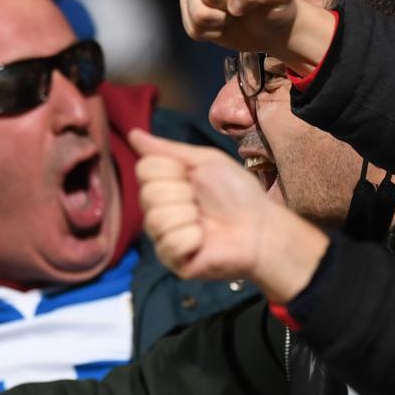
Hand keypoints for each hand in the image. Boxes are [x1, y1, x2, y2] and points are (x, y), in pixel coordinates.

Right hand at [131, 129, 330, 299]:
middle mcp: (157, 210)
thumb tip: (133, 134)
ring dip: (189, 216)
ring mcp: (163, 237)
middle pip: (147, 194)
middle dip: (183, 193)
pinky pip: (170, 243)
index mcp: (163, 185)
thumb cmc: (237, 193)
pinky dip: (194, 238)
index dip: (173, 170)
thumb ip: (168, 149)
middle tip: (202, 202)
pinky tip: (204, 240)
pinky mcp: (172, 260)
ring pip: (156, 219)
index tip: (194, 177)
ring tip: (204, 221)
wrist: (260, 226)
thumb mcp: (206, 161)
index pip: (144, 169)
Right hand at [179, 0, 335, 74]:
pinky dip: (212, 31)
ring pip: (199, 11)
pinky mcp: (186, 3)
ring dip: (221, 20)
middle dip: (230, 6)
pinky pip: (193, 26)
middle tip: (244, 4)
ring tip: (234, 13)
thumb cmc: (275, 4)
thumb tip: (235, 1)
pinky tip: (223, 22)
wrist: (269, 27)